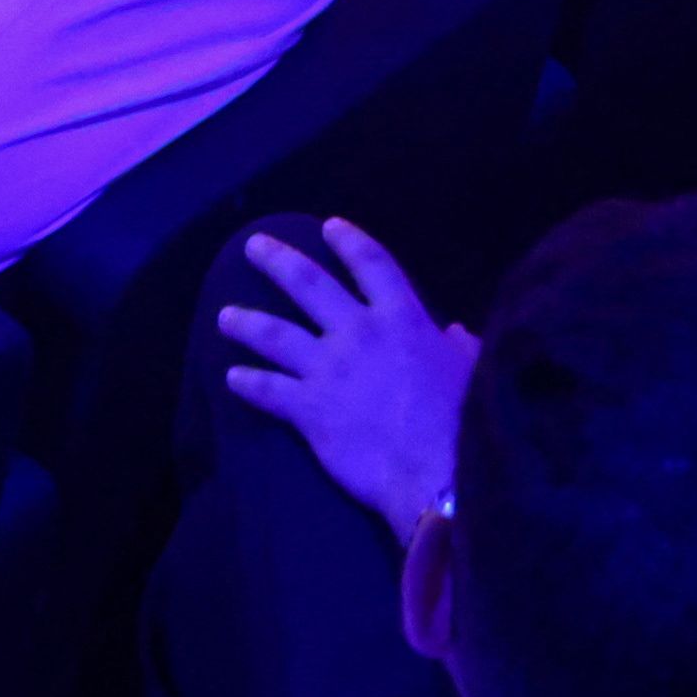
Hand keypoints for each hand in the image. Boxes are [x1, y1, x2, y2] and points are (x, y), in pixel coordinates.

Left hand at [220, 219, 479, 543]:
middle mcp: (358, 332)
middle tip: (252, 245)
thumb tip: (456, 333)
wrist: (438, 471)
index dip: (350, 242)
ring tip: (225, 316)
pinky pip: (270, 390)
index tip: (330, 226)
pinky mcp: (309, 408)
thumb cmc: (464, 420)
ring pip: (275, 334)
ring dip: (247, 322)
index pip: (372, 264)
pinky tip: (232, 379)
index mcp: (401, 318)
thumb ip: (461, 347)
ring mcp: (328, 369)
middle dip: (278, 261)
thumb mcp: (471, 371)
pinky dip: (248, 383)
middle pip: (309, 285)